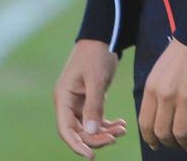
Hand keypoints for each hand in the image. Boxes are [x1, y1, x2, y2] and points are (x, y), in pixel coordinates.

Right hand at [53, 39, 127, 157]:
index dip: (77, 145)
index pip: (66, 129)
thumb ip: (93, 106)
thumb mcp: (96, 80)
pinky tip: (122, 124)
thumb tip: (91, 132)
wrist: (103, 37)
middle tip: (116, 137)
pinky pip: (96, 120)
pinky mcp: (90, 100)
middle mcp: (68, 102)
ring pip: (89, 128)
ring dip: (105, 132)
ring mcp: (78, 102)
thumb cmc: (96, 54)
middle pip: (79, 131)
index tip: (91, 156)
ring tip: (123, 129)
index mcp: (63, 97)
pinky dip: (108, 124)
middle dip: (97, 138)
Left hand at [138, 38, 186, 152]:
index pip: (145, 123)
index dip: (151, 139)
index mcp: (151, 88)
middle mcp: (165, 95)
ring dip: (186, 144)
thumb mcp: (158, 72)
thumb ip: (155, 93)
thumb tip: (155, 117)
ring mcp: (184, 98)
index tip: (156, 144)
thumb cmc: (180, 54)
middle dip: (169, 144)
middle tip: (177, 146)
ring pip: (181, 133)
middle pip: (162, 132)